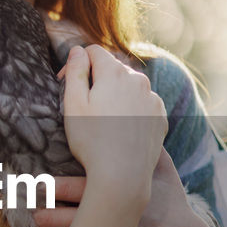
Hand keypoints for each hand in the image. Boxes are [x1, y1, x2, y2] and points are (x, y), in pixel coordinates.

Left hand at [32, 150, 222, 226]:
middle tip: (31, 202)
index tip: (42, 182)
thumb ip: (148, 148)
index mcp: (128, 193)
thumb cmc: (173, 206)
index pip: (92, 188)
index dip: (65, 186)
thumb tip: (134, 116)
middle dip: (55, 210)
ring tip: (36, 224)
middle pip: (83, 213)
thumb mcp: (165, 174)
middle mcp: (123, 216)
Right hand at [60, 46, 166, 208]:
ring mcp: (153, 99)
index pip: (94, 52)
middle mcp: (139, 80)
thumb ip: (76, 72)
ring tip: (102, 120)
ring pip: (129, 87)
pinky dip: (131, 110)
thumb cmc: (92, 141)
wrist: (123, 176)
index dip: (77, 63)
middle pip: (113, 69)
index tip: (66, 83)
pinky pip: (142, 105)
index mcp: (114, 73)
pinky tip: (120, 129)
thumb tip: (78, 50)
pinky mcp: (160, 118)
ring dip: (115, 95)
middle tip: (82, 104)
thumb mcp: (73, 104)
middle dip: (96, 79)